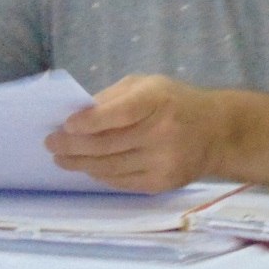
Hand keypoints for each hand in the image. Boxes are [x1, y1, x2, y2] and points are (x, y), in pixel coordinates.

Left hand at [47, 74, 223, 192]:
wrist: (218, 132)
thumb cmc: (175, 102)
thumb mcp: (149, 85)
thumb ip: (114, 97)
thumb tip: (76, 116)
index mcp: (159, 102)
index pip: (119, 114)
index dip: (89, 122)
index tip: (65, 125)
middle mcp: (163, 133)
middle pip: (107, 145)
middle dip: (72, 146)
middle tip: (51, 144)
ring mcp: (163, 161)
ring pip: (109, 168)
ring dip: (80, 164)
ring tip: (63, 159)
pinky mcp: (162, 183)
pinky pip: (121, 182)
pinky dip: (100, 175)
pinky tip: (89, 168)